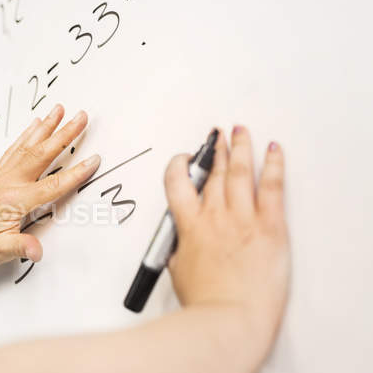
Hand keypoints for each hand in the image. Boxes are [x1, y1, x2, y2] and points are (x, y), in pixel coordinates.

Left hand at [0, 104, 99, 273]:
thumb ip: (20, 247)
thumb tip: (37, 251)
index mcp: (14, 201)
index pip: (52, 186)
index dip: (75, 173)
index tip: (93, 160)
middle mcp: (8, 183)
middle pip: (42, 154)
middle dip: (64, 134)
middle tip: (81, 117)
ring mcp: (2, 176)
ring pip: (28, 146)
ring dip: (46, 126)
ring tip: (59, 109)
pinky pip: (15, 149)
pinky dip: (26, 135)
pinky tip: (34, 125)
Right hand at [164, 126, 289, 354]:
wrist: (231, 318)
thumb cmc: (205, 301)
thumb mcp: (179, 272)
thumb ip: (180, 251)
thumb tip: (182, 245)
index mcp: (189, 225)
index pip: (177, 181)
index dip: (180, 164)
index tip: (186, 159)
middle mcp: (214, 215)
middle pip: (213, 172)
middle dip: (215, 150)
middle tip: (217, 137)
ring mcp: (242, 218)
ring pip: (239, 171)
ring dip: (239, 148)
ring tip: (240, 132)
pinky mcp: (269, 226)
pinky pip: (271, 187)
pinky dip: (273, 164)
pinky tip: (272, 150)